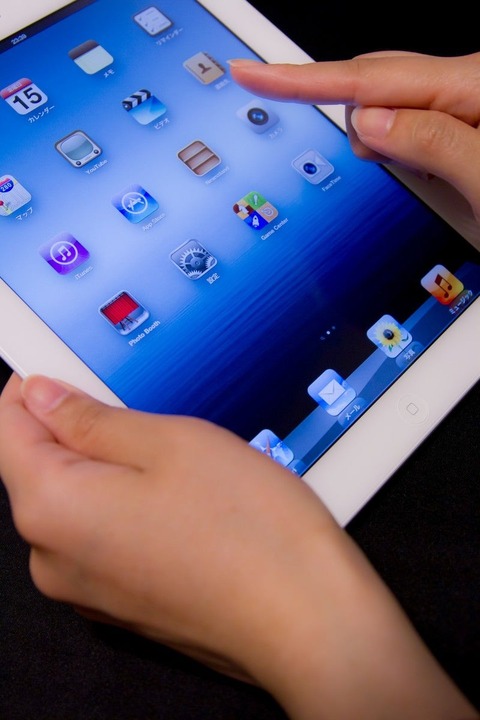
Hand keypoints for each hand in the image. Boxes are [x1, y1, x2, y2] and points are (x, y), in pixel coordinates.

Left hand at [0, 373, 476, 718]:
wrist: (308, 621)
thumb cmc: (250, 529)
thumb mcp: (170, 442)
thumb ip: (92, 419)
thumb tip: (41, 398)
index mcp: (52, 509)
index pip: (9, 429)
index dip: (34, 390)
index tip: (66, 370)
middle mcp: (54, 558)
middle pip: (40, 468)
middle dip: (77, 429)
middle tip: (139, 406)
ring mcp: (87, 589)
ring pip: (77, 502)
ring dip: (108, 468)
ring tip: (172, 454)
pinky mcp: (122, 602)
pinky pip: (103, 536)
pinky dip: (125, 506)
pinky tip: (180, 499)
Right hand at [229, 52, 479, 221]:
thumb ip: (431, 147)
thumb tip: (370, 122)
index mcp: (475, 91)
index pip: (372, 80)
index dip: (304, 80)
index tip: (255, 73)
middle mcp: (470, 91)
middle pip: (380, 86)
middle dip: (348, 116)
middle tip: (354, 153)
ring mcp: (466, 109)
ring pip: (395, 113)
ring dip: (383, 144)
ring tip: (424, 181)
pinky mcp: (465, 129)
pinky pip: (415, 129)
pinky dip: (402, 150)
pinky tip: (417, 168)